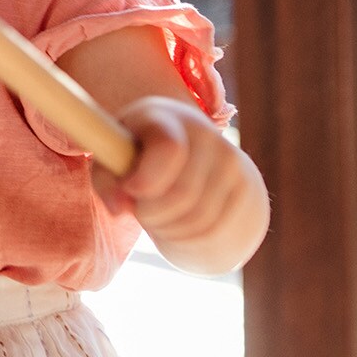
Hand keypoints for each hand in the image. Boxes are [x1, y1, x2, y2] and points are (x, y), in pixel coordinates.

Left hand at [91, 96, 267, 273]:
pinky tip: (179, 226)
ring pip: (199, 219)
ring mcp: (232, 161)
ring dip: (170, 230)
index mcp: (165, 118)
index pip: (169, 149)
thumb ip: (108, 180)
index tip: (131, 188)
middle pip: (181, 195)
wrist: (195, 155)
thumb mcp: (115, 159)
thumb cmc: (140, 158)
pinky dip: (190, 239)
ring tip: (158, 218)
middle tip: (140, 212)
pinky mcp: (247, 188)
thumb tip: (120, 208)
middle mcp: (205, 134)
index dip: (146, 179)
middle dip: (151, 214)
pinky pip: (216, 231)